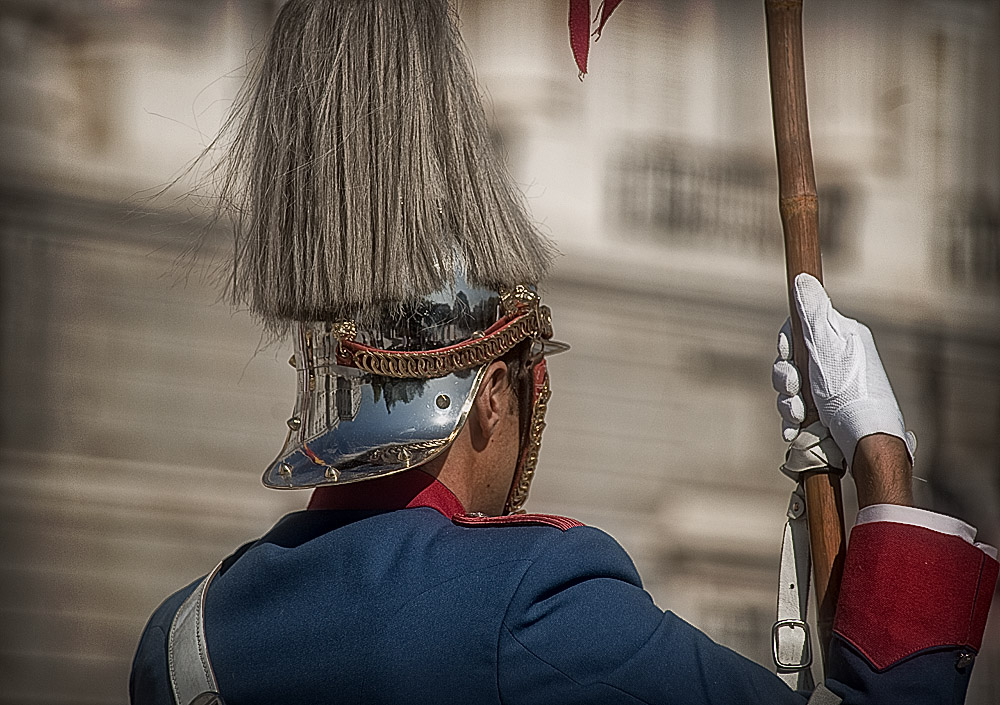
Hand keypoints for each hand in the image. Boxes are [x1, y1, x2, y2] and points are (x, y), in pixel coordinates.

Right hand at [772, 274, 915, 469]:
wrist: (866, 440)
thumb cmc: (849, 390)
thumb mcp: (828, 345)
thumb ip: (812, 312)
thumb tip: (803, 278)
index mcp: (842, 338)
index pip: (800, 330)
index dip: (786, 345)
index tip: (788, 356)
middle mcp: (838, 362)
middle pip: (790, 361)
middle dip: (784, 379)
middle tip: (793, 390)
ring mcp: (832, 390)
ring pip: (790, 389)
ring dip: (787, 403)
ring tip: (799, 416)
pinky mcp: (826, 415)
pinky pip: (797, 412)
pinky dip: (792, 420)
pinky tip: (796, 429)